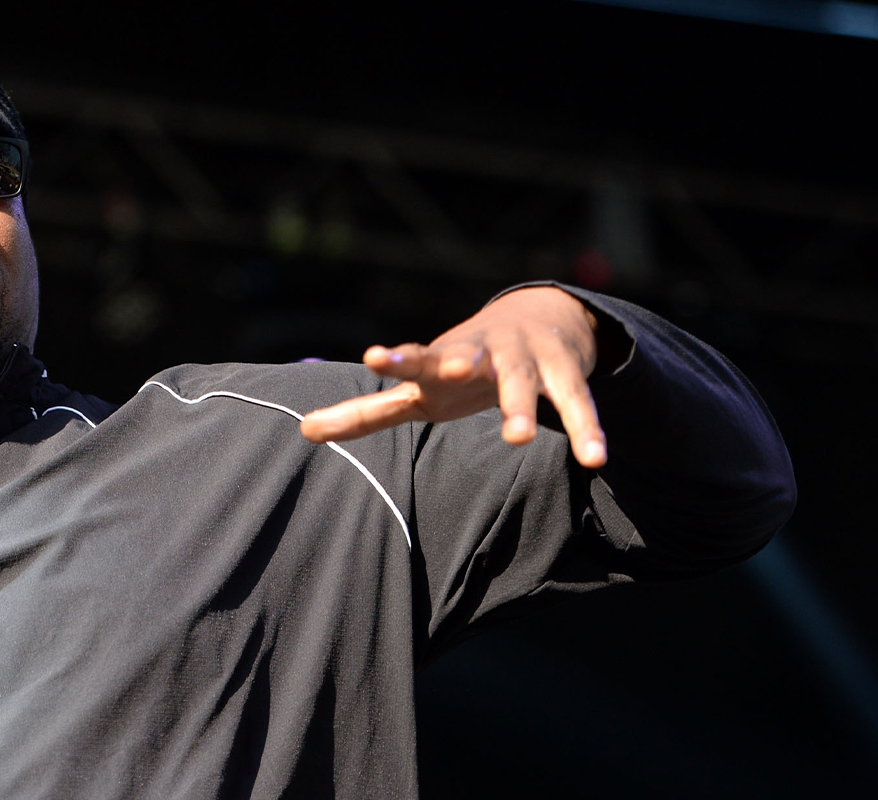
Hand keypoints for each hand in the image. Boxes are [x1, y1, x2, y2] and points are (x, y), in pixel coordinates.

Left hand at [299, 286, 607, 467]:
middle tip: (452, 371)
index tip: (374, 356)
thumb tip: (303, 430)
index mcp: (440, 359)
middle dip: (459, 362)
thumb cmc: (461, 366)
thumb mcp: (417, 391)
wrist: (540, 318)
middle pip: (469, 358)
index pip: (414, 359)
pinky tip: (597, 459)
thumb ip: (365, 413)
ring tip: (515, 438)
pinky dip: (587, 431)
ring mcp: (525, 359)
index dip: (396, 359)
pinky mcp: (565, 373)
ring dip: (521, 407)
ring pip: (524, 383)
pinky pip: (578, 404)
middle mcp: (481, 352)